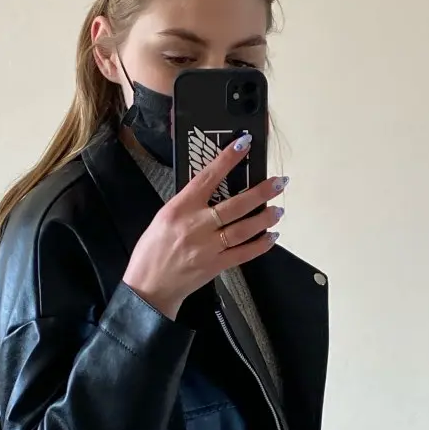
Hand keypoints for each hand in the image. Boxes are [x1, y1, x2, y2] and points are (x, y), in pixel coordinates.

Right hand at [123, 136, 285, 320]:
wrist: (149, 285)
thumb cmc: (152, 249)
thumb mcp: (164, 217)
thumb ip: (188, 204)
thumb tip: (214, 190)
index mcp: (180, 208)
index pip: (208, 177)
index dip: (228, 159)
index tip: (244, 144)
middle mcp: (196, 225)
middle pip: (235, 205)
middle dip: (261, 192)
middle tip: (280, 182)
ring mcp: (208, 247)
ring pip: (243, 229)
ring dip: (265, 218)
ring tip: (279, 209)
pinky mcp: (216, 265)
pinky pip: (243, 254)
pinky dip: (260, 245)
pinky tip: (271, 237)